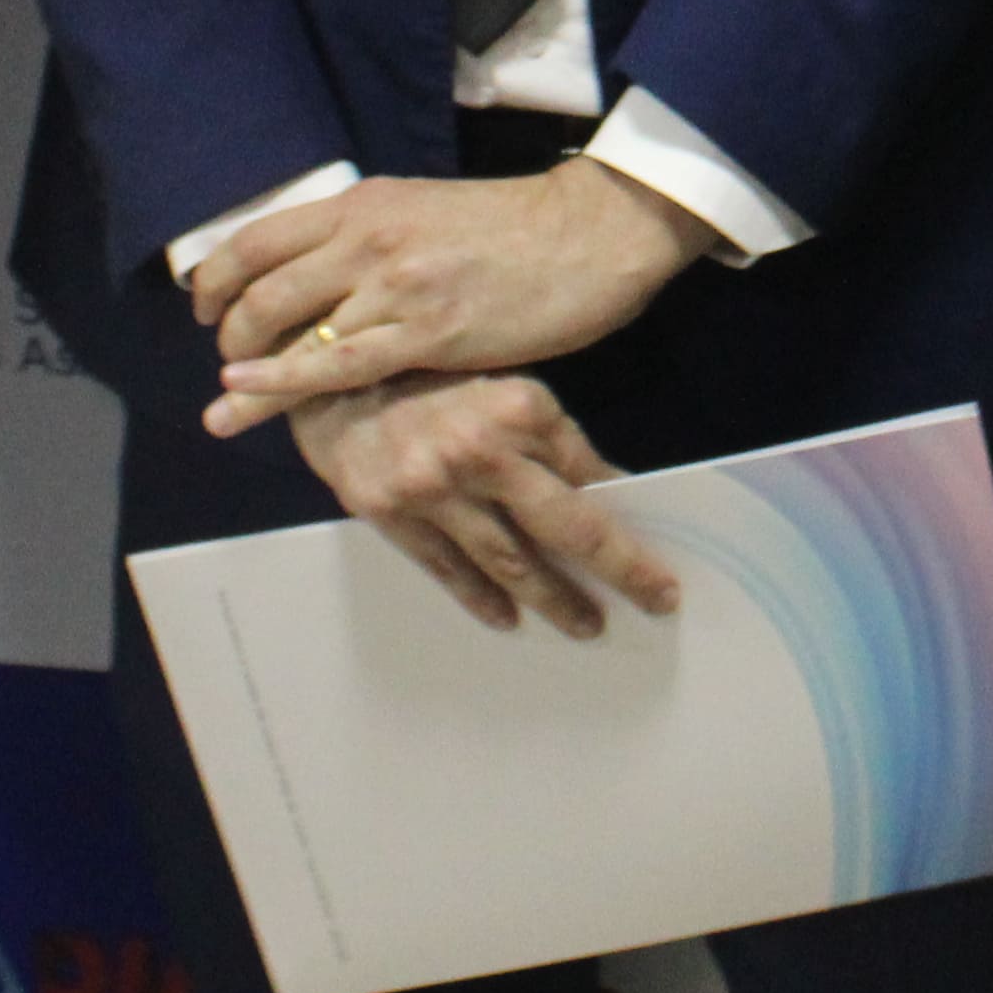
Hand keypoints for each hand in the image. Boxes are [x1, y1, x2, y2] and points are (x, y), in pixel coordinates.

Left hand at [201, 162, 709, 429]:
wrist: (589, 235)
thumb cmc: (514, 228)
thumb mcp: (424, 211)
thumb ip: (369, 237)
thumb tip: (321, 275)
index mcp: (364, 205)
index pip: (258, 239)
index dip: (216, 278)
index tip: (206, 309)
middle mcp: (366, 239)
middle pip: (260, 288)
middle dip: (227, 331)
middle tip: (228, 361)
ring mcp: (394, 286)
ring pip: (288, 329)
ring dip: (247, 369)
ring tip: (226, 407)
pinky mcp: (427, 333)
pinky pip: (335, 364)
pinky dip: (281, 383)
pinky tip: (248, 397)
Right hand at [290, 373, 682, 636]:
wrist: (331, 368)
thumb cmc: (431, 373)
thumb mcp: (505, 384)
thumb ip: (551, 438)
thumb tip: (606, 494)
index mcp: (524, 409)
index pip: (593, 479)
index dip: (630, 520)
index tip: (660, 554)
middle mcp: (482, 451)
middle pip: (568, 529)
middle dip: (620, 570)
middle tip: (655, 601)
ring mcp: (433, 487)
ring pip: (511, 561)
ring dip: (554, 599)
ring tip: (586, 624)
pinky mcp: (390, 512)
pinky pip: (448, 569)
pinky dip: (483, 598)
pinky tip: (509, 618)